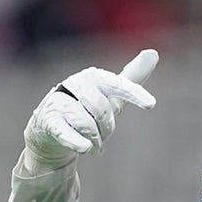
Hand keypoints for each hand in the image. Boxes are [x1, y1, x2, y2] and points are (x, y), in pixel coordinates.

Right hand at [22, 49, 158, 172]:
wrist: (51, 127)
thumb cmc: (86, 108)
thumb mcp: (111, 94)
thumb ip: (132, 76)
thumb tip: (153, 52)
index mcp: (95, 77)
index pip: (118, 85)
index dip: (135, 94)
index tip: (151, 104)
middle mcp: (76, 84)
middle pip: (103, 111)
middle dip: (107, 128)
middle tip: (102, 134)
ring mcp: (60, 100)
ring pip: (87, 124)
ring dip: (94, 140)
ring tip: (91, 144)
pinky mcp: (48, 119)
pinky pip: (66, 132)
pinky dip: (77, 142)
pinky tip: (85, 148)